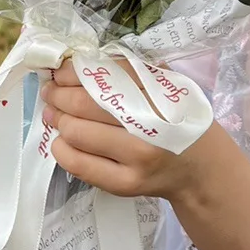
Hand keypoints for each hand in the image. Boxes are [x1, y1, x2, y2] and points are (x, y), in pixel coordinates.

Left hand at [41, 59, 204, 200]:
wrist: (199, 169)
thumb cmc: (178, 119)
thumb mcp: (165, 86)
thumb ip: (130, 72)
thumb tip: (77, 65)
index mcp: (160, 91)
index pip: (107, 73)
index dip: (74, 70)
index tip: (60, 70)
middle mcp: (149, 123)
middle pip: (85, 102)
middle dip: (59, 94)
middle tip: (50, 91)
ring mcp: (137, 156)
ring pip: (77, 133)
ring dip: (58, 119)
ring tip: (54, 113)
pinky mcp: (125, 184)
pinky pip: (80, 165)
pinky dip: (62, 149)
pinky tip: (62, 140)